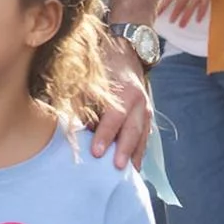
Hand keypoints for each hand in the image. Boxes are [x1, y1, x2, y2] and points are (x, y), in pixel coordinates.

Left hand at [89, 35, 153, 168]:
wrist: (126, 50)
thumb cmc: (102, 66)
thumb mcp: (89, 79)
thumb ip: (82, 101)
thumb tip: (75, 125)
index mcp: (124, 93)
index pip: (113, 118)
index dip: (104, 136)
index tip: (97, 153)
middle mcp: (139, 102)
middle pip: (132, 130)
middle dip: (124, 150)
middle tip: (116, 169)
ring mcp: (146, 108)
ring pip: (142, 135)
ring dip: (136, 155)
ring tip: (130, 174)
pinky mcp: (148, 113)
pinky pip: (146, 134)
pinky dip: (141, 149)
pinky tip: (135, 165)